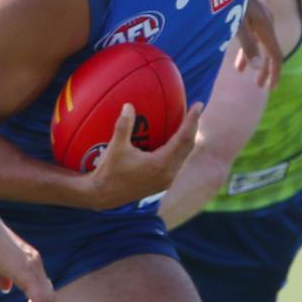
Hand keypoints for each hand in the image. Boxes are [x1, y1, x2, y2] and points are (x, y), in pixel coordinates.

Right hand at [85, 101, 202, 210]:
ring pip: (183, 156)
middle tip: (196, 110)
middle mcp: (168, 173)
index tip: (198, 105)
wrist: (103, 196)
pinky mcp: (162, 184)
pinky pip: (176, 163)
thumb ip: (124, 125)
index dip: (192, 120)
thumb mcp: (116, 147)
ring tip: (188, 123)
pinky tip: (173, 141)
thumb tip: (129, 105)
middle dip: (193, 127)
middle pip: (188, 147)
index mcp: (161, 164)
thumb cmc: (109, 171)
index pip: (183, 138)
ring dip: (187, 139)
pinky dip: (178, 149)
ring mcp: (166, 181)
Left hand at [234, 0, 281, 88]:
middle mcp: (266, 22)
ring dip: (255, 59)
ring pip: (261, 42)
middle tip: (260, 87)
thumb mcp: (236, 23)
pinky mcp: (252, 11)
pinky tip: (237, 54)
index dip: (275, 73)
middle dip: (266, 70)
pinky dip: (248, 47)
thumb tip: (259, 67)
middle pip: (271, 50)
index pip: (276, 55)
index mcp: (265, 26)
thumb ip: (247, 44)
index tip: (271, 88)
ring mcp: (260, 15)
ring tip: (242, 72)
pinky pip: (254, 34)